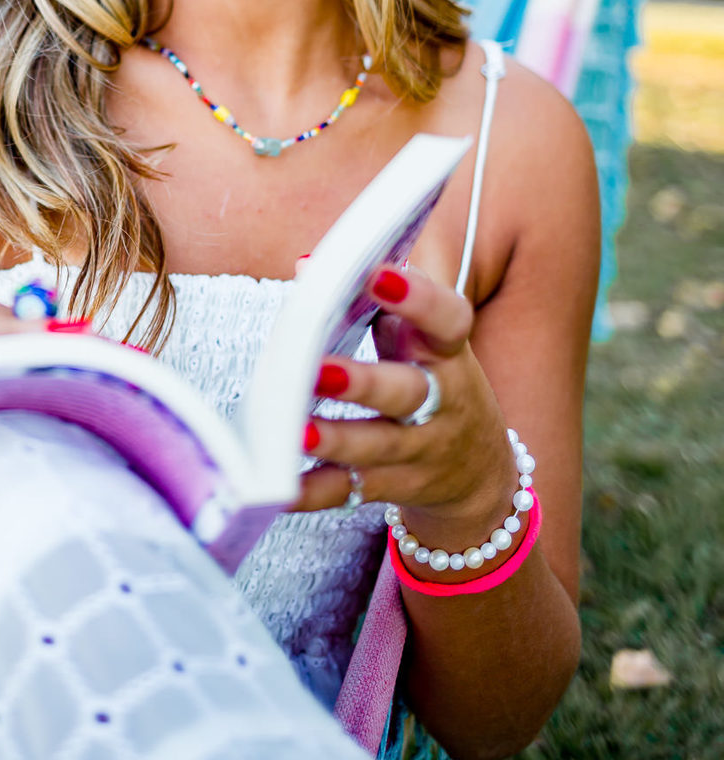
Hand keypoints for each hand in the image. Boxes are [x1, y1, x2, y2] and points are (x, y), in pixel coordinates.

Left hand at [290, 265, 517, 549]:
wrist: (478, 472)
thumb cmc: (432, 379)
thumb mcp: (421, 338)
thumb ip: (372, 302)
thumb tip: (309, 266)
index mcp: (446, 353)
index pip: (446, 321)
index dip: (418, 298)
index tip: (379, 275)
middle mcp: (440, 403)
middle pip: (407, 392)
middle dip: (364, 383)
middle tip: (319, 371)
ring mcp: (420, 451)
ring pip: (377, 447)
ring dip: (336, 441)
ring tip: (297, 432)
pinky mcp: (393, 486)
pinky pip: (349, 492)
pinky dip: (314, 492)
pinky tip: (282, 488)